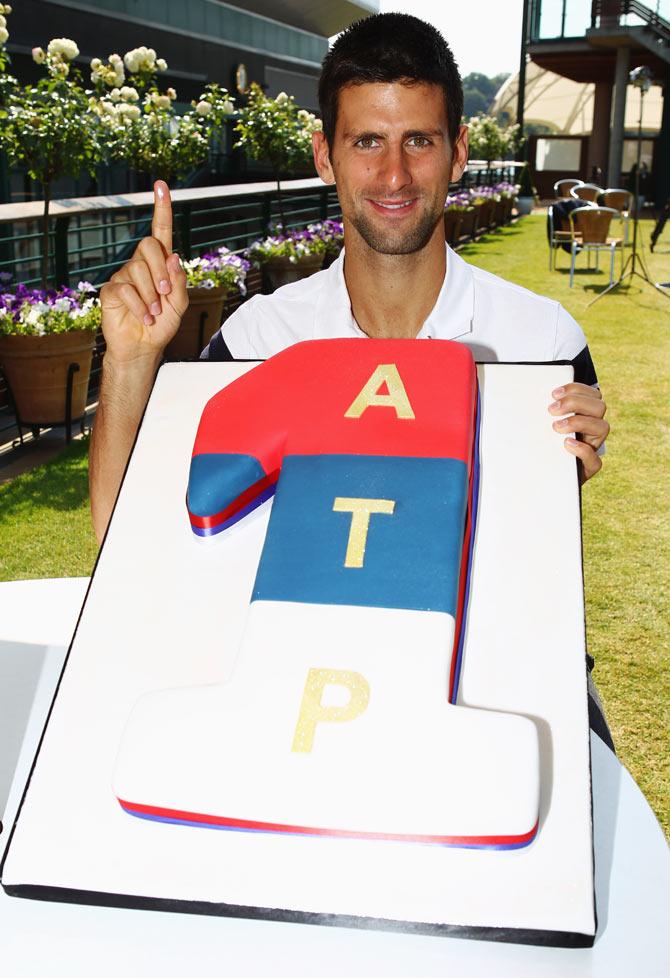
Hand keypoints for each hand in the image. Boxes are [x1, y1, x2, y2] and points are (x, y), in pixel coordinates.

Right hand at [99, 180, 187, 363]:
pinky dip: (139, 307)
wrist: (144, 347)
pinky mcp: (110, 290)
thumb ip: (179, 281)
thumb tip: (173, 256)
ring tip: (154, 312)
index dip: (162, 209)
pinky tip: (144, 317)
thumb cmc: (162, 324)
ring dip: (151, 295)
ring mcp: (124, 276)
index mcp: (160, 264)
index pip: (160, 232)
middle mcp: (140, 265)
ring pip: (137, 269)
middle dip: (161, 270)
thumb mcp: (180, 305)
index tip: (161, 185)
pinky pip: (125, 289)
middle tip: (164, 294)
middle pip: (148, 245)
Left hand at [549, 382, 608, 482]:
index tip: (554, 394)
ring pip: (603, 427)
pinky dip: (582, 449)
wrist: (539, 476)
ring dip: (579, 422)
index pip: (592, 394)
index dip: (576, 389)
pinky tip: (566, 444)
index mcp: (584, 414)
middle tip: (551, 410)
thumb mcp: (540, 425)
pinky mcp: (589, 468)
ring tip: (556, 427)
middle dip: (575, 403)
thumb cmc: (539, 445)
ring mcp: (593, 447)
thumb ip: (543, 412)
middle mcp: (592, 429)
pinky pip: (595, 459)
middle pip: (599, 407)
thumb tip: (527, 396)